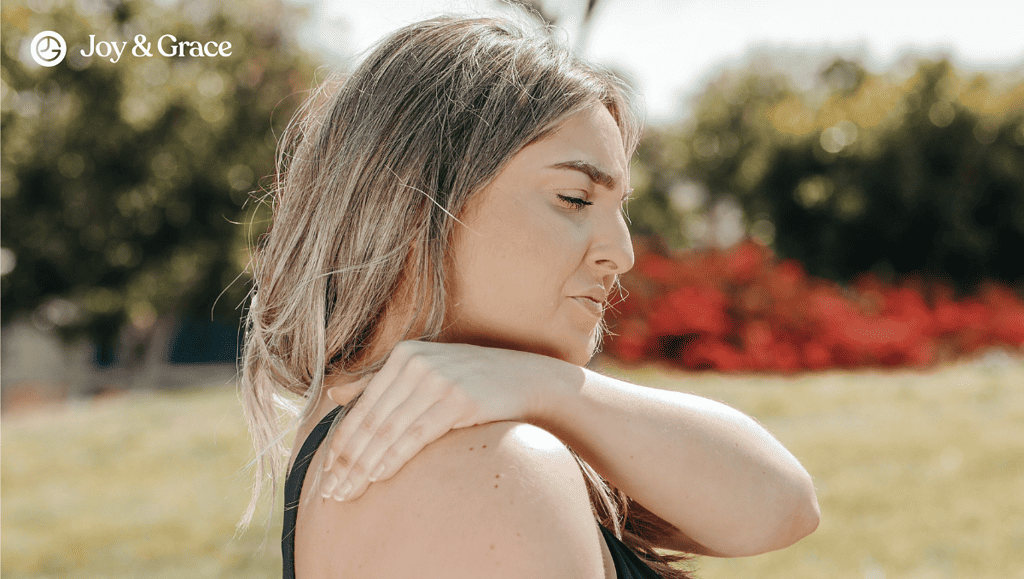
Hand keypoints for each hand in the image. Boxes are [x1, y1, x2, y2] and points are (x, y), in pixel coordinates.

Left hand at [317, 340, 552, 501]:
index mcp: (403, 355)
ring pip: (389, 430)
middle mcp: (416, 363)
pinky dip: (394, 457)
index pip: (362, 406)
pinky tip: (378, 476)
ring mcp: (438, 380)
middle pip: (371, 421)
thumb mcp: (425, 370)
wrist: (525, 378)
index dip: (340, 443)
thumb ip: (379, 380)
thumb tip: (334, 393)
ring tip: (348, 492)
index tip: (325, 473)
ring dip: (364, 466)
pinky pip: (416, 434)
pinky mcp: (459, 400)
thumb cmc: (471, 379)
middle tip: (330, 492)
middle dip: (347, 461)